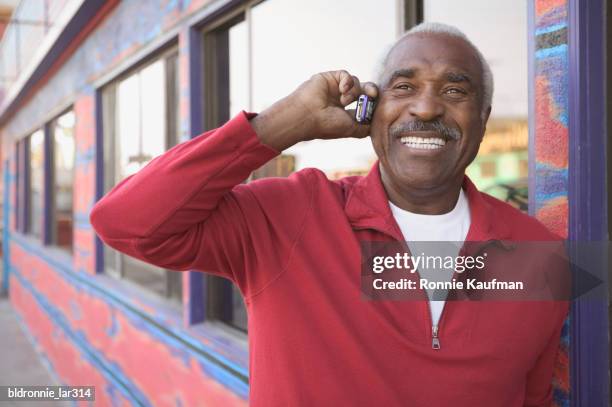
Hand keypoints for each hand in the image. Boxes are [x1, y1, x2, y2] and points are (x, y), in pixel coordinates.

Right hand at [251, 70, 378, 150]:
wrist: (308, 116)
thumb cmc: (327, 125)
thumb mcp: (351, 129)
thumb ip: (364, 128)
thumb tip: (376, 125)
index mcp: (345, 112)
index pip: (364, 104)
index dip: (372, 103)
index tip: (375, 106)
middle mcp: (341, 99)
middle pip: (363, 90)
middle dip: (371, 91)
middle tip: (373, 94)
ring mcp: (335, 88)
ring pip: (356, 82)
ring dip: (354, 91)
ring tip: (344, 100)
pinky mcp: (330, 78)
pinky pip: (346, 75)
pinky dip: (347, 81)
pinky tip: (342, 90)